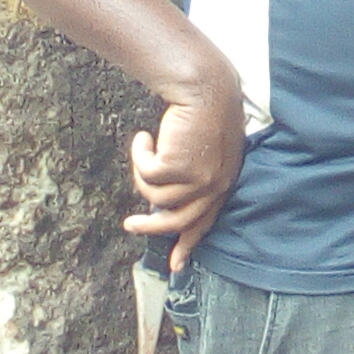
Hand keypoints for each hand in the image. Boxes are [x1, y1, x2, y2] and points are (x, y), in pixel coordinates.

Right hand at [121, 82, 246, 272]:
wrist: (205, 89)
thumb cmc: (202, 114)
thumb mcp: (204, 151)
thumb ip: (193, 176)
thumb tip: (163, 204)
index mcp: (223, 183)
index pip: (205, 221)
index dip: (188, 242)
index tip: (175, 265)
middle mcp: (214, 186)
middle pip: (178, 222)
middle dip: (151, 228)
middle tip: (130, 225)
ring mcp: (198, 180)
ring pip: (155, 197)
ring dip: (142, 173)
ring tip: (145, 148)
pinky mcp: (179, 169)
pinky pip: (145, 174)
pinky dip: (139, 155)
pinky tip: (145, 137)